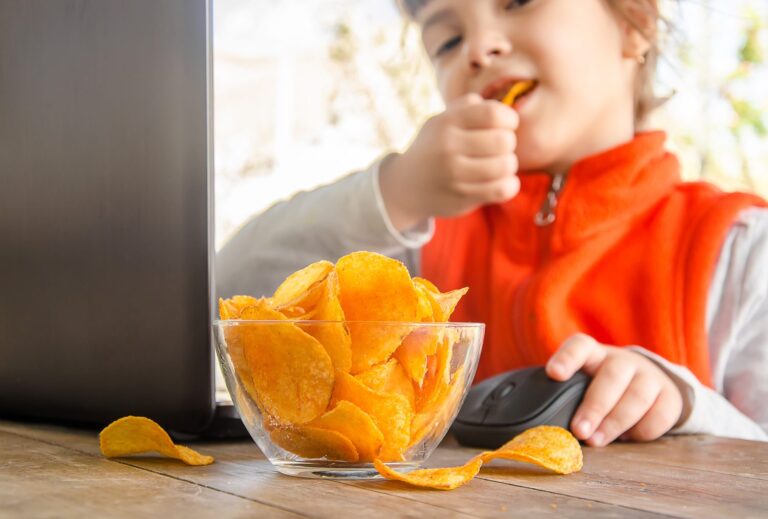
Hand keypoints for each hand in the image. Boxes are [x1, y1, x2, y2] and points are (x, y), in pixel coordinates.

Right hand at [379, 93, 519, 230]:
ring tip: (499, 164)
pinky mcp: (462, 198)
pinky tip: (501, 181)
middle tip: (498, 148)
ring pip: (505, 166)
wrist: (405, 187)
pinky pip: (502, 190)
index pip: (493, 114)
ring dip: (508, 164)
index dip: (509, 119)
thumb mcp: (441, 120)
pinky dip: (510, 185)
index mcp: (446, 122)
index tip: (505, 126)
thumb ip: (468, 107)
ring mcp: (455, 175)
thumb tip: (500, 110)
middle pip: (504, 141)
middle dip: (508, 143)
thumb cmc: (434, 148)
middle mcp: (448, 147)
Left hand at [546, 334, 682, 446]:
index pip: (579, 346)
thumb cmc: (600, 387)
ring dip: (616, 422)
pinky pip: (660, 415)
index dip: (567, 358)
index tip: (554, 374)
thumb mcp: (582, 383)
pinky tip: (626, 438)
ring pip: (637, 396)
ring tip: (597, 441)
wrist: (647, 384)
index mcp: (593, 354)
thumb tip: (545, 422)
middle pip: (611, 377)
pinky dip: (642, 431)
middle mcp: (622, 360)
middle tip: (579, 431)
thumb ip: (566, 395)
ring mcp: (649, 375)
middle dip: (595, 407)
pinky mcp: (670, 396)